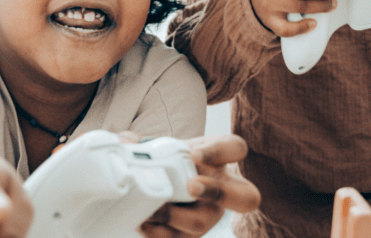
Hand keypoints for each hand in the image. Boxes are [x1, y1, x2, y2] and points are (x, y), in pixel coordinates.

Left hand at [138, 134, 259, 237]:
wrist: (167, 187)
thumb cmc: (173, 164)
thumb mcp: (167, 147)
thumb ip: (147, 142)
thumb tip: (125, 141)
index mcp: (220, 161)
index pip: (235, 148)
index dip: (219, 152)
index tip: (194, 153)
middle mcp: (224, 191)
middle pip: (244, 197)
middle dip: (217, 192)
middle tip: (191, 185)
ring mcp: (209, 216)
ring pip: (202, 223)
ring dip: (175, 216)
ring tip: (152, 209)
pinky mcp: (189, 235)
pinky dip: (158, 233)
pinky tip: (143, 223)